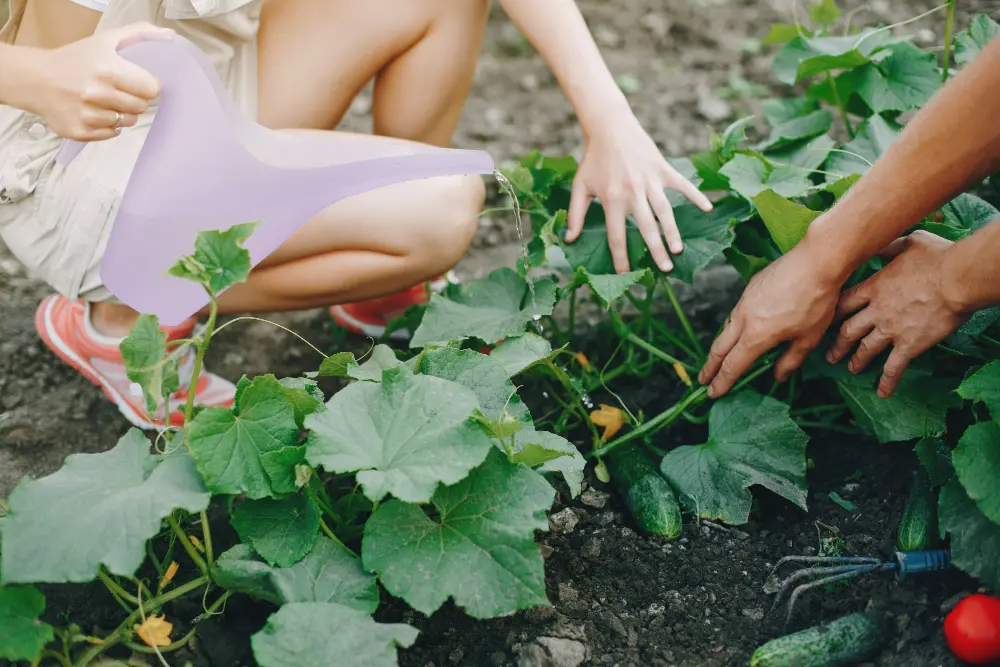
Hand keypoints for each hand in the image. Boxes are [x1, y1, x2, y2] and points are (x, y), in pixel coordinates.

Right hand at [15, 23, 173, 140]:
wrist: (36, 79)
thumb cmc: (76, 59)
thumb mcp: (104, 40)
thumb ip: (138, 34)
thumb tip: (169, 35)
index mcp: (107, 70)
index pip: (151, 89)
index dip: (147, 85)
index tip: (138, 81)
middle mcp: (97, 94)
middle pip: (141, 107)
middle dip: (134, 99)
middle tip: (118, 90)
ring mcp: (88, 115)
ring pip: (127, 122)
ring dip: (121, 113)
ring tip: (105, 101)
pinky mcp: (80, 131)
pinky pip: (112, 134)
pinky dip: (108, 125)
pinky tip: (95, 112)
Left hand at [564, 113, 712, 273]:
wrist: (609, 127)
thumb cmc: (593, 160)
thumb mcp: (580, 186)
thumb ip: (575, 214)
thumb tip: (569, 239)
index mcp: (611, 199)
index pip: (617, 236)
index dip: (621, 257)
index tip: (626, 273)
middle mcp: (632, 191)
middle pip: (646, 228)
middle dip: (656, 250)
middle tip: (666, 269)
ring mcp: (650, 180)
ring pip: (664, 210)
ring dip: (672, 231)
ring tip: (678, 249)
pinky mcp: (662, 168)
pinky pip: (682, 184)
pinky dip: (695, 195)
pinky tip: (707, 208)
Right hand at [698, 240, 842, 397]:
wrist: (816, 261)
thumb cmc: (817, 302)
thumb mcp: (809, 337)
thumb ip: (790, 360)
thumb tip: (778, 376)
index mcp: (757, 336)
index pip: (733, 365)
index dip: (722, 382)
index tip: (713, 393)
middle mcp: (744, 320)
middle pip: (719, 348)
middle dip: (710, 367)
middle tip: (703, 381)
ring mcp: (744, 302)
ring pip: (726, 329)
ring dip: (720, 347)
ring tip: (719, 359)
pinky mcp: (749, 289)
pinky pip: (735, 314)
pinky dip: (732, 329)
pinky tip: (739, 331)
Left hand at [826, 230, 966, 397]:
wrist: (956, 279)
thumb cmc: (937, 258)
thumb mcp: (908, 243)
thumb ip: (889, 247)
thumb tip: (879, 244)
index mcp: (874, 287)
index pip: (844, 303)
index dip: (832, 314)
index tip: (824, 322)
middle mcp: (876, 311)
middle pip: (848, 330)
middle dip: (837, 344)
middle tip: (830, 355)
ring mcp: (891, 329)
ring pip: (866, 349)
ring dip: (856, 360)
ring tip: (850, 369)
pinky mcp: (909, 345)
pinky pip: (893, 367)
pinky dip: (886, 381)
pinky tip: (882, 393)